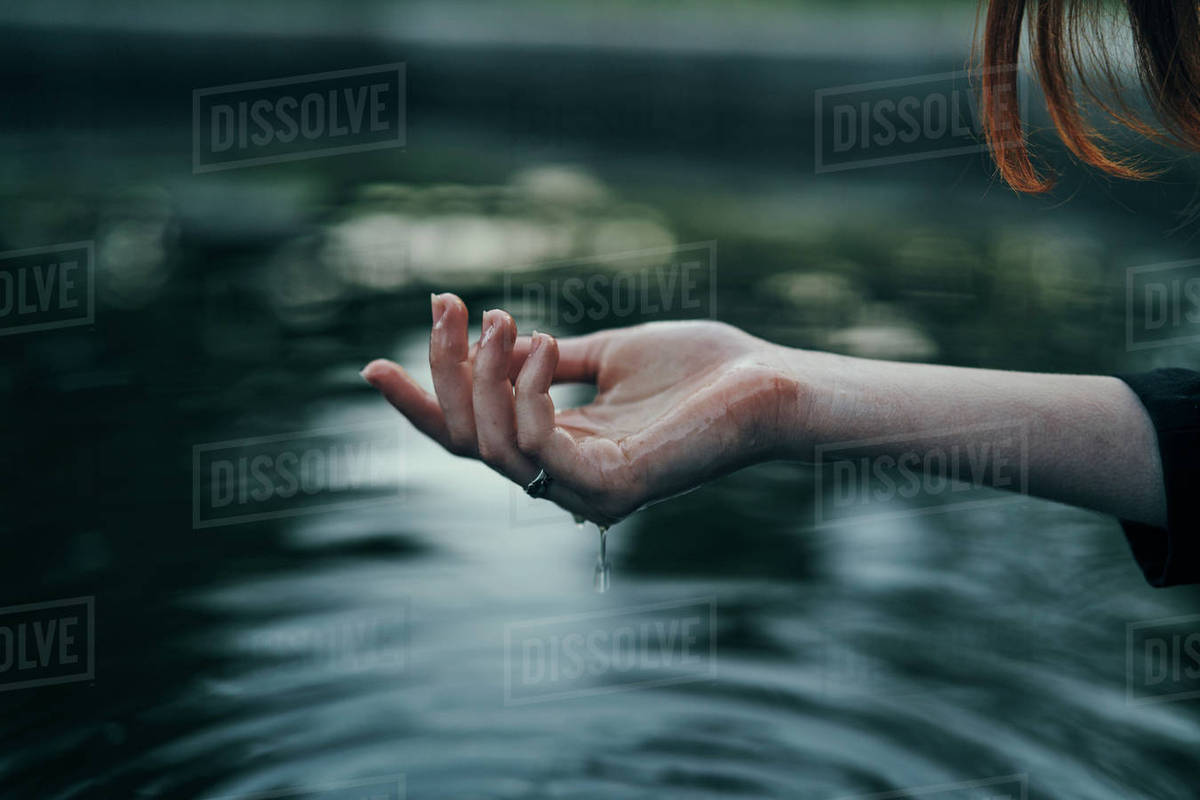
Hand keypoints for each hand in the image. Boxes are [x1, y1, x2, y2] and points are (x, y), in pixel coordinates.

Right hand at [362, 293, 806, 524]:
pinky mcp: (610, 487)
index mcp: (560, 451)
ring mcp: (584, 490)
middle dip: (441, 373)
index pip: (469, 438)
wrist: (771, 384)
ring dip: (482, 374)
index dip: (422, 402)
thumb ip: (555, 363)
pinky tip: (542, 343)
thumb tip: (508, 345)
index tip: (373, 362)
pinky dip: (526, 390)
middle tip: (444, 305)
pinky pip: (536, 443)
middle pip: (465, 441)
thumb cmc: (702, 368)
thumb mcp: (610, 355)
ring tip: (501, 316)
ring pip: (489, 444)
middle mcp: (563, 479)